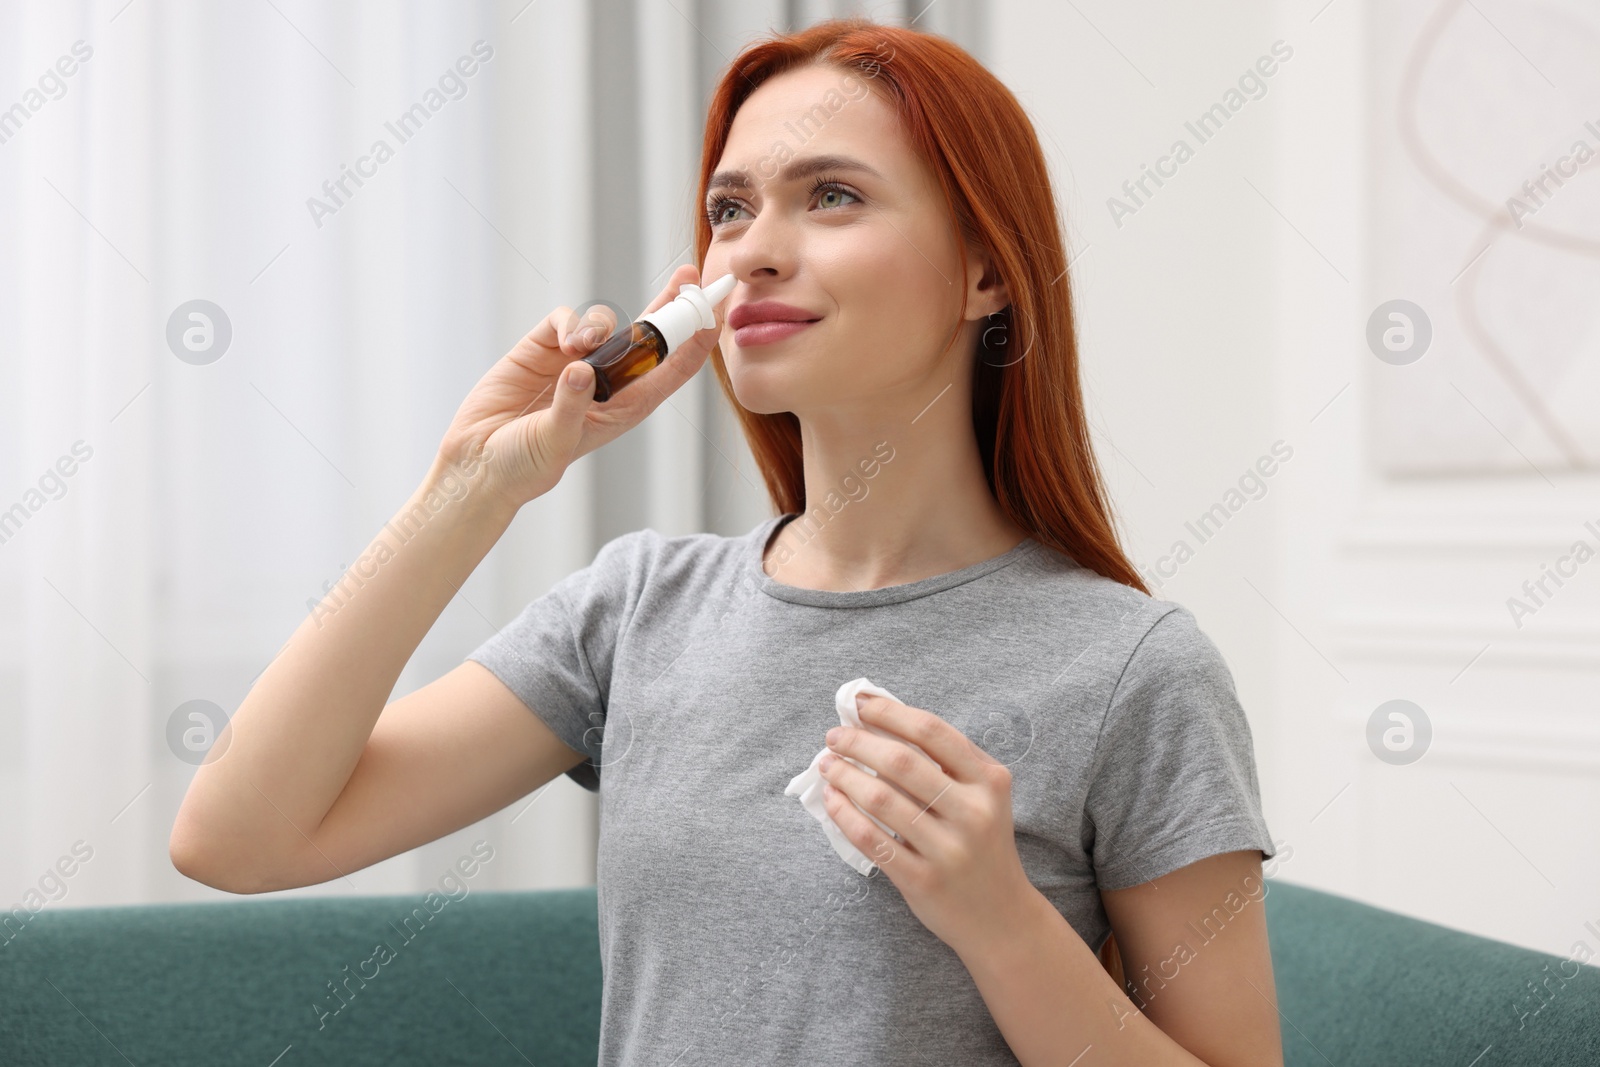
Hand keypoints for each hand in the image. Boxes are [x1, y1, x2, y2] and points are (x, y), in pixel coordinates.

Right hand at [435, 263, 726, 510]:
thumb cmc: (524, 466)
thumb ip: (570, 407)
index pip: (670, 372)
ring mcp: (575, 363)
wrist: (477, 463)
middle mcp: (606, 383)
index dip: (693, 345)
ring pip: (608, 325)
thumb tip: (582, 368)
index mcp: (624, 409)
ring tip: (582, 345)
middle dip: (670, 306)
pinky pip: (567, 321)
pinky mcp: (543, 349)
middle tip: (689, 276)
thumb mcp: (555, 443)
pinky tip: (564, 344)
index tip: (713, 318)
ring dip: (602, 326)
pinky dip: (571, 325)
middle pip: (649, 338)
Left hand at [817, 692, 1037, 952]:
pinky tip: (831, 799)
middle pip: (901, 762)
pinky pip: (871, 838)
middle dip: (857, 742)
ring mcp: (949, 849)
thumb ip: (947, 761)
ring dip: (844, 776)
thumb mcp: (983, 796)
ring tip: (827, 765)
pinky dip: (843, 814)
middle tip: (833, 736)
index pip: (932, 732)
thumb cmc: (982, 843)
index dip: (889, 712)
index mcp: (989, 781)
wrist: (1000, 917)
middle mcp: (973, 812)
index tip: (860, 704)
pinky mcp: (923, 880)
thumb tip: (880, 721)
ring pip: (881, 799)